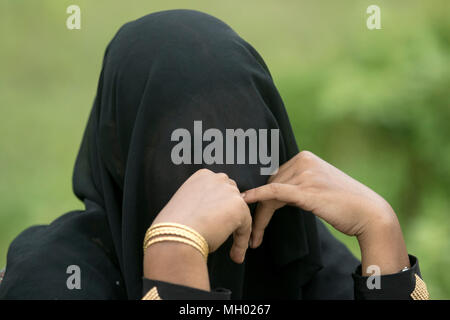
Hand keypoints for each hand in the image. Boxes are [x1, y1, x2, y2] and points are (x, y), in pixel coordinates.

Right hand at [151, 168, 251, 262]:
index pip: (218, 188)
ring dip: (236, 228)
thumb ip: (200, 203)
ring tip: (231, 248)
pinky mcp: (239, 207)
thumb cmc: (173, 226)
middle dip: (229, 212)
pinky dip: (241, 242)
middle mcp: (216, 179)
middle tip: (224, 232)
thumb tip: (210, 215)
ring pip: (239, 212)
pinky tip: (235, 254)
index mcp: (202, 176)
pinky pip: (245, 226)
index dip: (219, 205)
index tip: (215, 220)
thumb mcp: (186, 205)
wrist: (175, 235)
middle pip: (232, 195)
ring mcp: (229, 192)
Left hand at [243, 151, 409, 274]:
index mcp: (305, 156)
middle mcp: (304, 161)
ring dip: (260, 217)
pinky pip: (274, 192)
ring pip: (270, 193)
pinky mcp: (306, 190)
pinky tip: (246, 202)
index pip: (275, 177)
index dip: (262, 197)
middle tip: (253, 232)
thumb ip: (298, 182)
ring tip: (255, 237)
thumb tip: (273, 191)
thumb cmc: (345, 202)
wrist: (370, 213)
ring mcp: (305, 174)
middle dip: (260, 209)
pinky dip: (257, 197)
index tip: (254, 213)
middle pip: (270, 185)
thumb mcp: (318, 184)